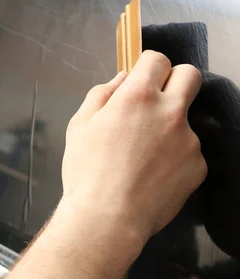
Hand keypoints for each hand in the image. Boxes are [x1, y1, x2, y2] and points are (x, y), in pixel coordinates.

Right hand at [61, 50, 206, 242]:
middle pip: (189, 76)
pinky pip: (188, 154)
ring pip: (184, 121)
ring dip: (168, 129)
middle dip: (174, 80)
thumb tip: (122, 80)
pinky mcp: (198, 167)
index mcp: (138, 97)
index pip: (156, 59)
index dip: (147, 65)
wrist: (108, 218)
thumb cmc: (86, 172)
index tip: (140, 77)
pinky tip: (151, 177)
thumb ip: (102, 94)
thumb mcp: (79, 126)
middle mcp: (170, 112)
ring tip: (141, 159)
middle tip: (155, 101)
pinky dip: (173, 159)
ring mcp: (189, 140)